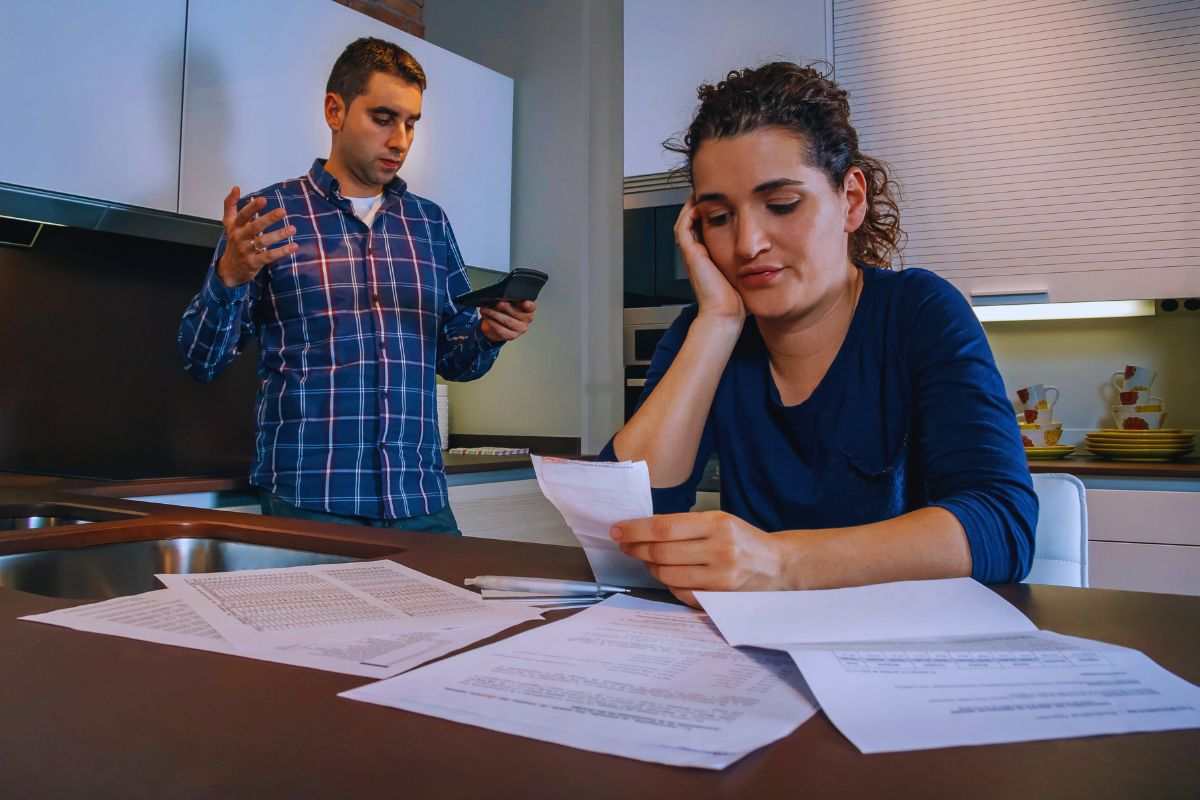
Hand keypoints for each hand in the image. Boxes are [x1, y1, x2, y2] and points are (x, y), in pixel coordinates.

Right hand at [216, 186, 298, 287]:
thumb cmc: (234, 242)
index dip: (252, 208)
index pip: (242, 215)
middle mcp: (239, 238)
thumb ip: (230, 205)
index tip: (263, 199)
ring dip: (279, 235)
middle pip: (254, 227)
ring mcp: (246, 251)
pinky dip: (282, 251)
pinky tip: (294, 246)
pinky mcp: (254, 262)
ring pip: (263, 242)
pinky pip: (269, 256)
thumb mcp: (229, 223)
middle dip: (268, 219)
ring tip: (293, 228)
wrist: (229, 269)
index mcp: (235, 227)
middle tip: (283, 211)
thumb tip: (236, 187)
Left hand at [480, 300, 535, 342]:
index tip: (524, 303)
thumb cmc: (504, 310)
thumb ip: (507, 298)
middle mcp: (527, 319)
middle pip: (517, 313)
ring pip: (508, 321)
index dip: (528, 305)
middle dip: (506, 307)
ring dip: (495, 314)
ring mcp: (520, 328)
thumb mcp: (507, 301)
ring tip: (486, 309)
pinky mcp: (512, 336)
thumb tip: (499, 297)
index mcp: (528, 308)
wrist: (497, 323)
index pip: (531, 306)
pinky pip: (501, 330)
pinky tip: (487, 318)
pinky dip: (492, 323)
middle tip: (498, 303)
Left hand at [611, 511, 784, 606]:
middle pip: (661, 552)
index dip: (635, 530)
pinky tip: (667, 576)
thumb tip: (645, 529)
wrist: (778, 565)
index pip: (664, 527)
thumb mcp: (720, 521)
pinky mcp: (719, 598)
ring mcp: (719, 577)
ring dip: (650, 567)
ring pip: (667, 574)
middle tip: (625, 546)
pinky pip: (680, 593)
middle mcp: (718, 550)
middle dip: (636, 549)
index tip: (617, 530)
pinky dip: (668, 584)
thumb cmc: (744, 540)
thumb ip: (687, 525)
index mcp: (716, 524)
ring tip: (647, 560)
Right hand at [674, 198, 743, 323]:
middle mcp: (699, 254)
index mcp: (710, 258)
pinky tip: (700, 203)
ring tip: (704, 193)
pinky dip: (689, 213)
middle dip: (703, 206)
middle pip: (694, 222)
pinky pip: (683, 227)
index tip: (725, 202)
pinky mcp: (691, 254)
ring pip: (685, 221)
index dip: (713, 214)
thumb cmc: (737, 300)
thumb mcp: (746, 273)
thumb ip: (752, 262)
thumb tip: (770, 252)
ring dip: (694, 206)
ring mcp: (693, 253)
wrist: (726, 314)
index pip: (705, 229)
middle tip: (712, 192)